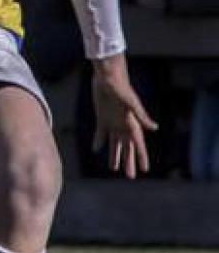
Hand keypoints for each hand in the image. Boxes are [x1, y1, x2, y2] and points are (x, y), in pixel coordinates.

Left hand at [90, 55, 157, 178]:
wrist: (107, 76)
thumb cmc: (121, 87)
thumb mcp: (131, 103)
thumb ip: (142, 116)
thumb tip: (155, 128)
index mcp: (132, 123)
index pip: (138, 144)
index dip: (141, 157)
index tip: (144, 170)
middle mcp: (124, 125)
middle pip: (127, 147)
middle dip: (128, 161)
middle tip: (129, 176)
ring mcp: (112, 122)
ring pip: (114, 143)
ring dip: (115, 155)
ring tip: (113, 169)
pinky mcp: (101, 117)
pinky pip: (100, 133)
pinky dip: (98, 142)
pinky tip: (96, 151)